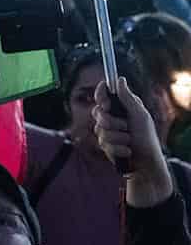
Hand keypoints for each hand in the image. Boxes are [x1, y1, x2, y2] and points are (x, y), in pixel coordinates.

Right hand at [94, 77, 172, 205]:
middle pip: (97, 111)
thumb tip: (119, 79)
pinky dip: (117, 148)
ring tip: (129, 142)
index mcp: (121, 107)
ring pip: (99, 129)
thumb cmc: (147, 138)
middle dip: (110, 121)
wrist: (146, 165)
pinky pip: (103, 143)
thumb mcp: (140, 115)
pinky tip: (127, 152)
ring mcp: (107, 131)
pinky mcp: (105, 145)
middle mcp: (112, 117)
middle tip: (125, 127)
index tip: (106, 104)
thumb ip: (127, 98)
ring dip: (117, 137)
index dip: (100, 96)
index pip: (103, 94)